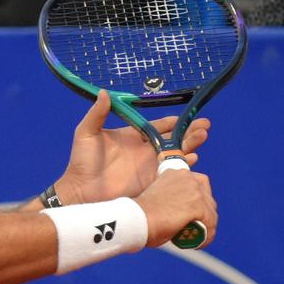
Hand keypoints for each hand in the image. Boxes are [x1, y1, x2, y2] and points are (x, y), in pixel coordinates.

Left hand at [56, 89, 209, 203]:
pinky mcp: (150, 182)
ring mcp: (149, 167)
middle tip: (204, 125)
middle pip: (174, 139)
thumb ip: (97, 114)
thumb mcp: (86, 133)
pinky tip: (192, 159)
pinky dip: (182, 167)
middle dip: (190, 131)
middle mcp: (145, 151)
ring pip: (176, 154)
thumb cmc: (81, 162)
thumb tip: (103, 92)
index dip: (174, 121)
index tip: (187, 115)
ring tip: (202, 137)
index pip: (159, 126)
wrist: (79, 191)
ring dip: (191, 145)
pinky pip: (171, 173)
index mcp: (133, 137)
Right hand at [134, 165, 216, 247]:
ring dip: (206, 226)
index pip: (198, 184)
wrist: (132, 221)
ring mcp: (194, 191)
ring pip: (210, 212)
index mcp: (176, 173)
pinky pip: (210, 223)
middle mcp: (188, 177)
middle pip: (207, 197)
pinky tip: (199, 243)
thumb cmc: (138, 216)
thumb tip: (180, 213)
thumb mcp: (157, 199)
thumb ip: (171, 199)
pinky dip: (207, 236)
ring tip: (195, 239)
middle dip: (204, 214)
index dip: (198, 200)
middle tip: (194, 228)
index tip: (192, 214)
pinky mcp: (198, 206)